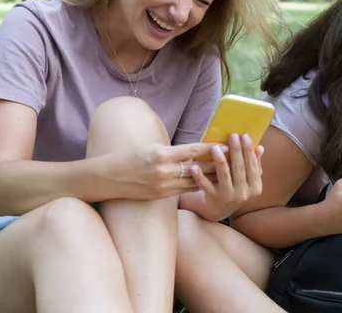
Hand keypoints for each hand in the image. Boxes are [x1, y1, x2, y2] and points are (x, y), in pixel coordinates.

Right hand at [111, 142, 226, 199]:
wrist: (107, 178)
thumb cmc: (128, 158)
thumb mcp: (150, 147)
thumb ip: (171, 151)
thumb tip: (191, 151)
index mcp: (161, 154)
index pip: (192, 150)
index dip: (210, 148)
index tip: (224, 145)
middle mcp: (163, 171)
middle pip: (197, 168)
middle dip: (217, 164)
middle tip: (234, 160)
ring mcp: (162, 186)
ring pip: (194, 182)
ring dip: (211, 178)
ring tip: (227, 174)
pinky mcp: (161, 196)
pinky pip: (184, 190)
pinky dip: (197, 186)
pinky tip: (208, 184)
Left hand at [184, 133, 263, 220]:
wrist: (220, 209)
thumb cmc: (235, 188)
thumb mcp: (248, 179)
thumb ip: (254, 164)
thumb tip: (260, 148)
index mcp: (255, 187)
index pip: (252, 165)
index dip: (248, 150)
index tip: (244, 135)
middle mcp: (244, 194)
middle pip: (239, 169)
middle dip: (236, 151)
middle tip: (232, 136)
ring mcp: (229, 197)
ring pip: (224, 176)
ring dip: (220, 161)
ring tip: (215, 148)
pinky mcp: (214, 199)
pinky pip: (206, 186)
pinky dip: (200, 176)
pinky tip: (195, 166)